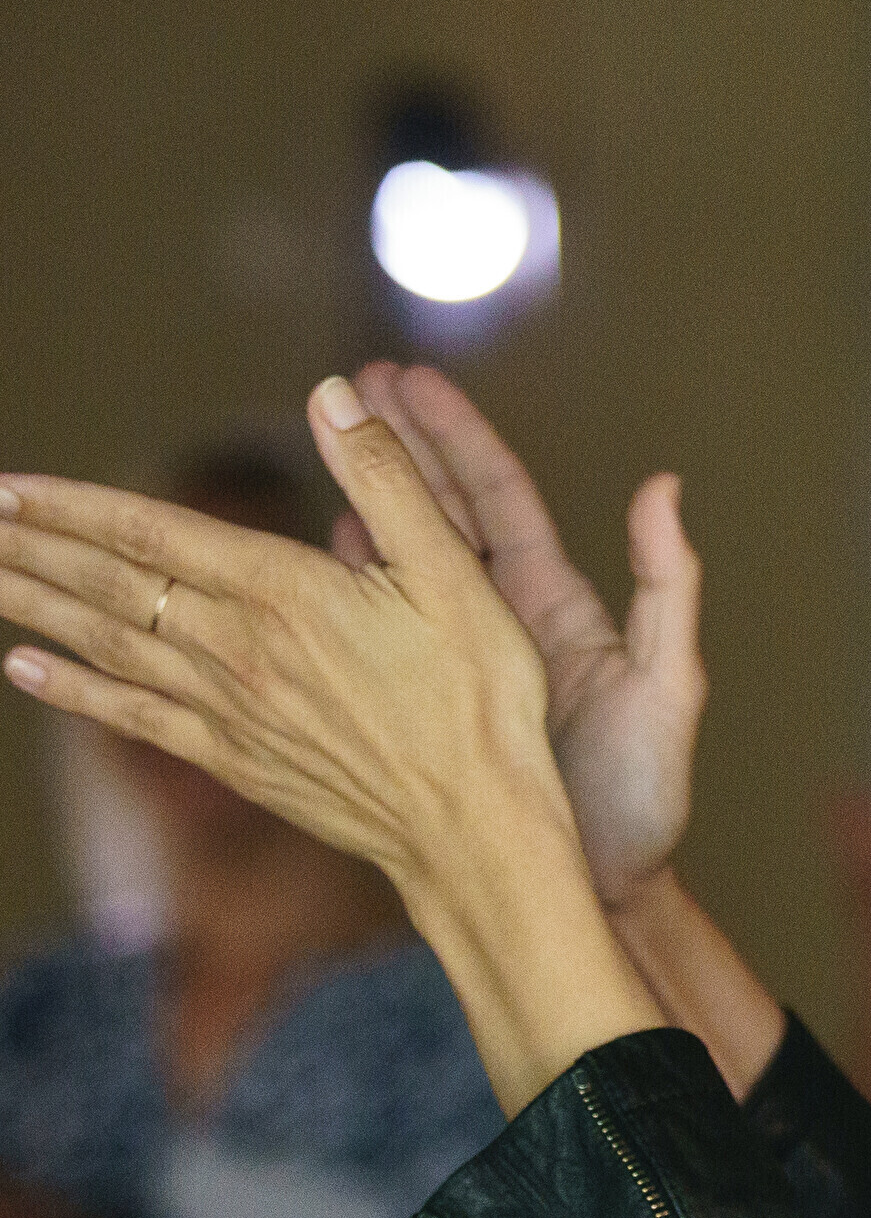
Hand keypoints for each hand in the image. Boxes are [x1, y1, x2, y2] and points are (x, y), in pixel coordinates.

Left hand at [0, 380, 572, 889]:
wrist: (473, 824)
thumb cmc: (478, 698)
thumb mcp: (456, 573)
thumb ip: (390, 478)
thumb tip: (335, 393)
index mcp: (285, 592)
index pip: (153, 535)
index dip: (75, 506)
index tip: (8, 485)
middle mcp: (237, 649)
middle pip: (110, 587)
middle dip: (33, 547)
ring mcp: (228, 709)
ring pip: (107, 645)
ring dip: (34, 605)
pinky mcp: (235, 759)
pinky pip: (131, 717)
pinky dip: (70, 691)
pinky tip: (23, 671)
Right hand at [335, 362, 705, 902]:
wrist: (596, 891)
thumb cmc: (641, 802)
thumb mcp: (669, 690)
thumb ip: (668, 589)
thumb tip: (665, 485)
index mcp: (557, 606)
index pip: (497, 499)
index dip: (452, 437)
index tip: (406, 380)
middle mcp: (508, 622)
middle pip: (443, 513)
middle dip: (400, 446)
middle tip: (349, 385)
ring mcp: (468, 661)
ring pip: (409, 564)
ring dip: (370, 502)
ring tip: (328, 446)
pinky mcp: (437, 704)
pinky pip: (384, 633)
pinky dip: (354, 588)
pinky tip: (320, 556)